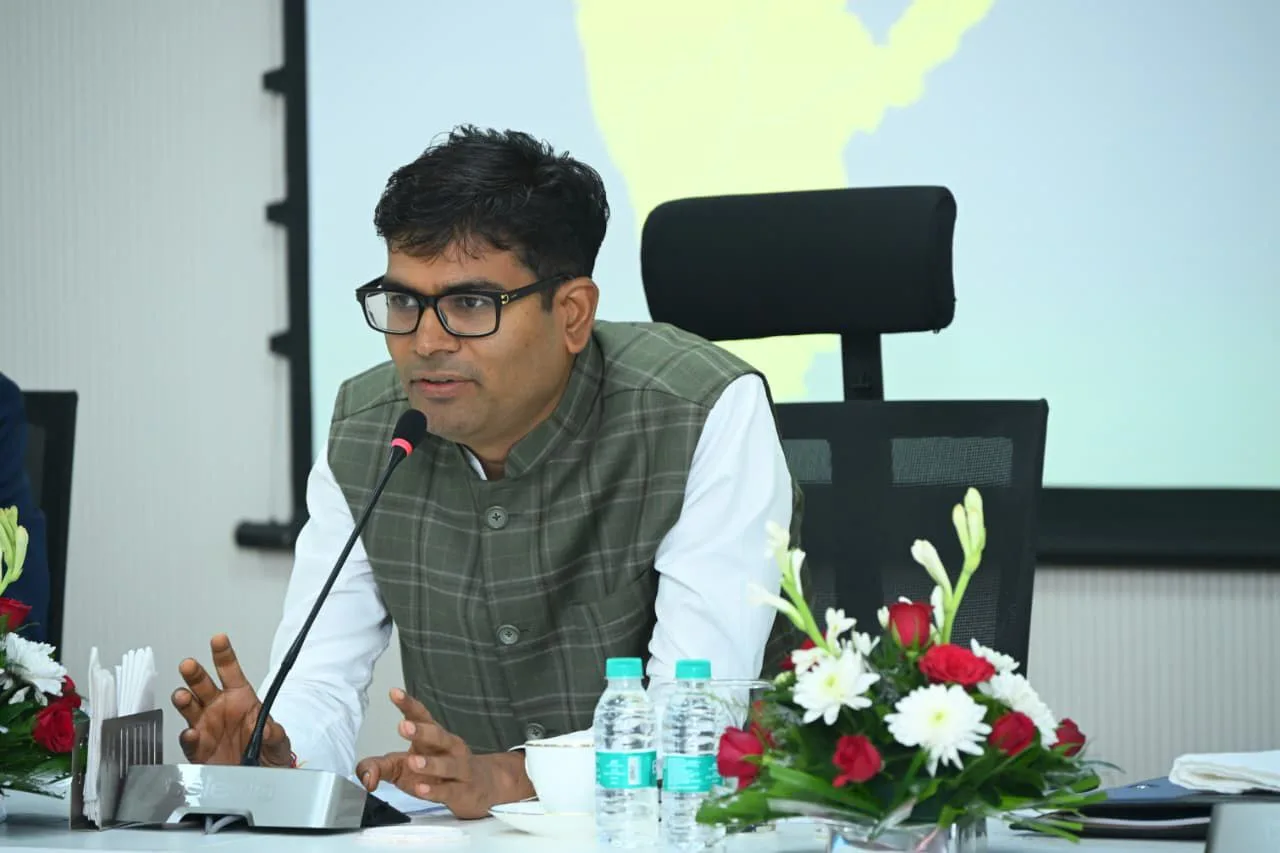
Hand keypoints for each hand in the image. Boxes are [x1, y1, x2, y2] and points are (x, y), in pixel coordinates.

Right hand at [171, 633, 292, 767]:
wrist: (260, 780)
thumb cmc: (268, 753)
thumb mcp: (279, 742)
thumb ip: (274, 734)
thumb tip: (268, 729)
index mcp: (240, 698)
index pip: (230, 671)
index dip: (223, 655)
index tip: (218, 639)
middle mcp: (220, 708)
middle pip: (203, 685)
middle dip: (194, 674)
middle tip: (188, 665)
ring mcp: (206, 727)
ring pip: (189, 707)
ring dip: (184, 700)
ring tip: (183, 696)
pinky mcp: (198, 749)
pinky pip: (189, 740)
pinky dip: (188, 737)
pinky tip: (192, 733)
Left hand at [356, 688, 532, 819]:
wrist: (481, 787)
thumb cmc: (439, 774)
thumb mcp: (403, 768)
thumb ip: (379, 767)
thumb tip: (364, 776)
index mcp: (434, 737)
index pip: (421, 716)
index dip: (408, 704)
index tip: (394, 692)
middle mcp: (449, 748)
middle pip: (437, 735)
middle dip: (421, 730)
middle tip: (403, 726)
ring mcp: (459, 769)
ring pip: (446, 764)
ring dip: (430, 763)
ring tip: (413, 761)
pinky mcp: (463, 792)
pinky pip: (449, 790)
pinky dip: (436, 790)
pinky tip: (423, 788)